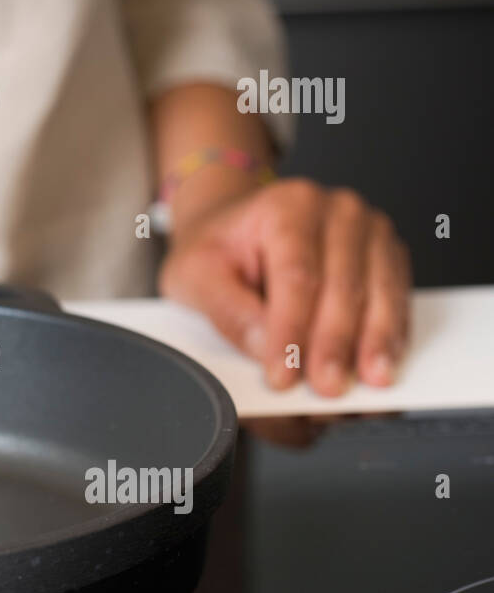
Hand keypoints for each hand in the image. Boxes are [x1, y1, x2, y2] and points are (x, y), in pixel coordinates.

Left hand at [159, 179, 411, 395]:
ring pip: (379, 292)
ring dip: (373, 343)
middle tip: (326, 386)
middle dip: (334, 344)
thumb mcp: (196, 274)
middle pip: (343, 285)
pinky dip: (390, 334)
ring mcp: (368, 230)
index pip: (295, 275)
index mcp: (287, 206)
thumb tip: (263, 347)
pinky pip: (397, 297)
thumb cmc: (219, 248)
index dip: (291, 329)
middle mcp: (336, 211)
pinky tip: (382, 362)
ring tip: (366, 382)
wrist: (238, 225)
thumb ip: (227, 309)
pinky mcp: (385, 254)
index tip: (284, 372)